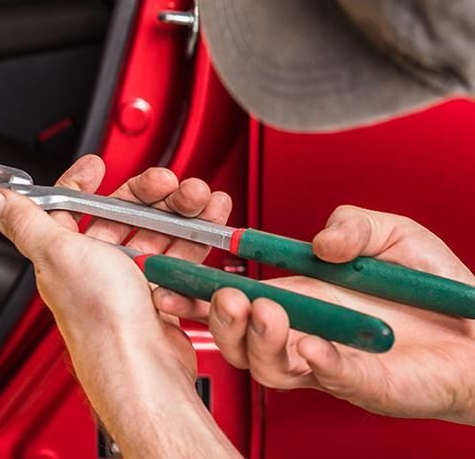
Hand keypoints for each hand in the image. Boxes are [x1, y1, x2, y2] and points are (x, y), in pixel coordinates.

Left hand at [0, 155, 237, 457]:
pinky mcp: (159, 302)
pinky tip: (205, 236)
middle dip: (150, 194)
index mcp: (66, 255)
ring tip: (201, 202)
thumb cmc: (100, 319)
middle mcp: (96, 269)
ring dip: (180, 214)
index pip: (69, 208)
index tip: (98, 165)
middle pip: (122, 216)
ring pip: (156, 235)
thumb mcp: (57, 253)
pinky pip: (178, 263)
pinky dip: (195, 245)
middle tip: (173, 184)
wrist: (142, 368)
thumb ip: (25, 221)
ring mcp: (129, 285)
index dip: (81, 183)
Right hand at [157, 205, 474, 423]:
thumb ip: (352, 223)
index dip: (198, 293)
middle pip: (238, 342)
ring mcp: (332, 363)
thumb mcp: (389, 232)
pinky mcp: (368, 384)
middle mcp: (305, 334)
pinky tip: (313, 344)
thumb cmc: (434, 289)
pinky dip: (319, 362)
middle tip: (225, 297)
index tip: (172, 279)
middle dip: (219, 320)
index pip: (235, 301)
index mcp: (299, 298)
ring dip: (260, 341)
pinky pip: (333, 378)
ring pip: (272, 368)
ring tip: (267, 313)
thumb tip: (321, 241)